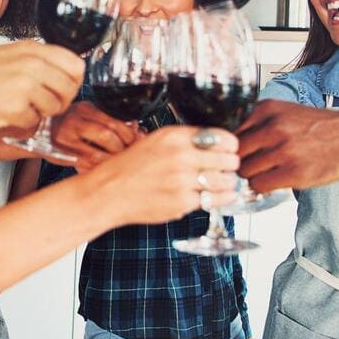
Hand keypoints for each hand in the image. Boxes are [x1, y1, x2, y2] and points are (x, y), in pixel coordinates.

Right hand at [0, 41, 83, 131]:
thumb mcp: (8, 54)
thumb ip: (37, 60)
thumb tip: (63, 72)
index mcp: (32, 49)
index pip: (76, 64)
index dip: (73, 80)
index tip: (63, 87)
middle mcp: (31, 65)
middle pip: (70, 89)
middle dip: (60, 101)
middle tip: (44, 104)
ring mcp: (23, 86)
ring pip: (55, 107)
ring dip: (41, 113)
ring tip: (19, 106)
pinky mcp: (14, 109)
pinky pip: (34, 122)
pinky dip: (21, 122)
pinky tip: (5, 112)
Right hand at [50, 101, 140, 170]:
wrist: (38, 132)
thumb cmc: (68, 124)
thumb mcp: (87, 115)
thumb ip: (110, 121)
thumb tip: (138, 131)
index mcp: (85, 108)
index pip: (114, 122)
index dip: (130, 135)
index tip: (137, 140)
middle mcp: (73, 121)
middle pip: (107, 137)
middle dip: (123, 148)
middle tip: (130, 153)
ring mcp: (65, 139)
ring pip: (97, 155)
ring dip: (112, 161)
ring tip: (117, 162)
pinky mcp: (61, 155)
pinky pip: (86, 166)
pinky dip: (97, 168)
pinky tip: (102, 168)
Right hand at [87, 126, 240, 224]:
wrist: (108, 192)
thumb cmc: (130, 167)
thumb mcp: (155, 141)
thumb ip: (185, 141)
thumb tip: (217, 145)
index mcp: (174, 136)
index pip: (222, 137)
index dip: (230, 145)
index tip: (230, 150)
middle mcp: (180, 155)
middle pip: (229, 159)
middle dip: (230, 165)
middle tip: (226, 169)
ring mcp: (182, 180)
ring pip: (226, 181)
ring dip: (227, 183)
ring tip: (221, 183)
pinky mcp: (182, 202)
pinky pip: (215, 200)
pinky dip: (220, 199)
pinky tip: (216, 196)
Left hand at [236, 100, 338, 191]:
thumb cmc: (319, 126)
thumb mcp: (285, 112)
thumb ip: (258, 122)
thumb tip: (227, 143)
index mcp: (267, 109)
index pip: (228, 130)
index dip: (229, 145)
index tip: (233, 153)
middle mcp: (273, 127)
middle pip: (233, 152)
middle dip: (238, 161)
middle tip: (249, 166)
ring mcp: (284, 150)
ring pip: (244, 170)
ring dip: (250, 176)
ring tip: (264, 173)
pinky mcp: (295, 172)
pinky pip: (259, 184)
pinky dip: (261, 186)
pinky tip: (273, 181)